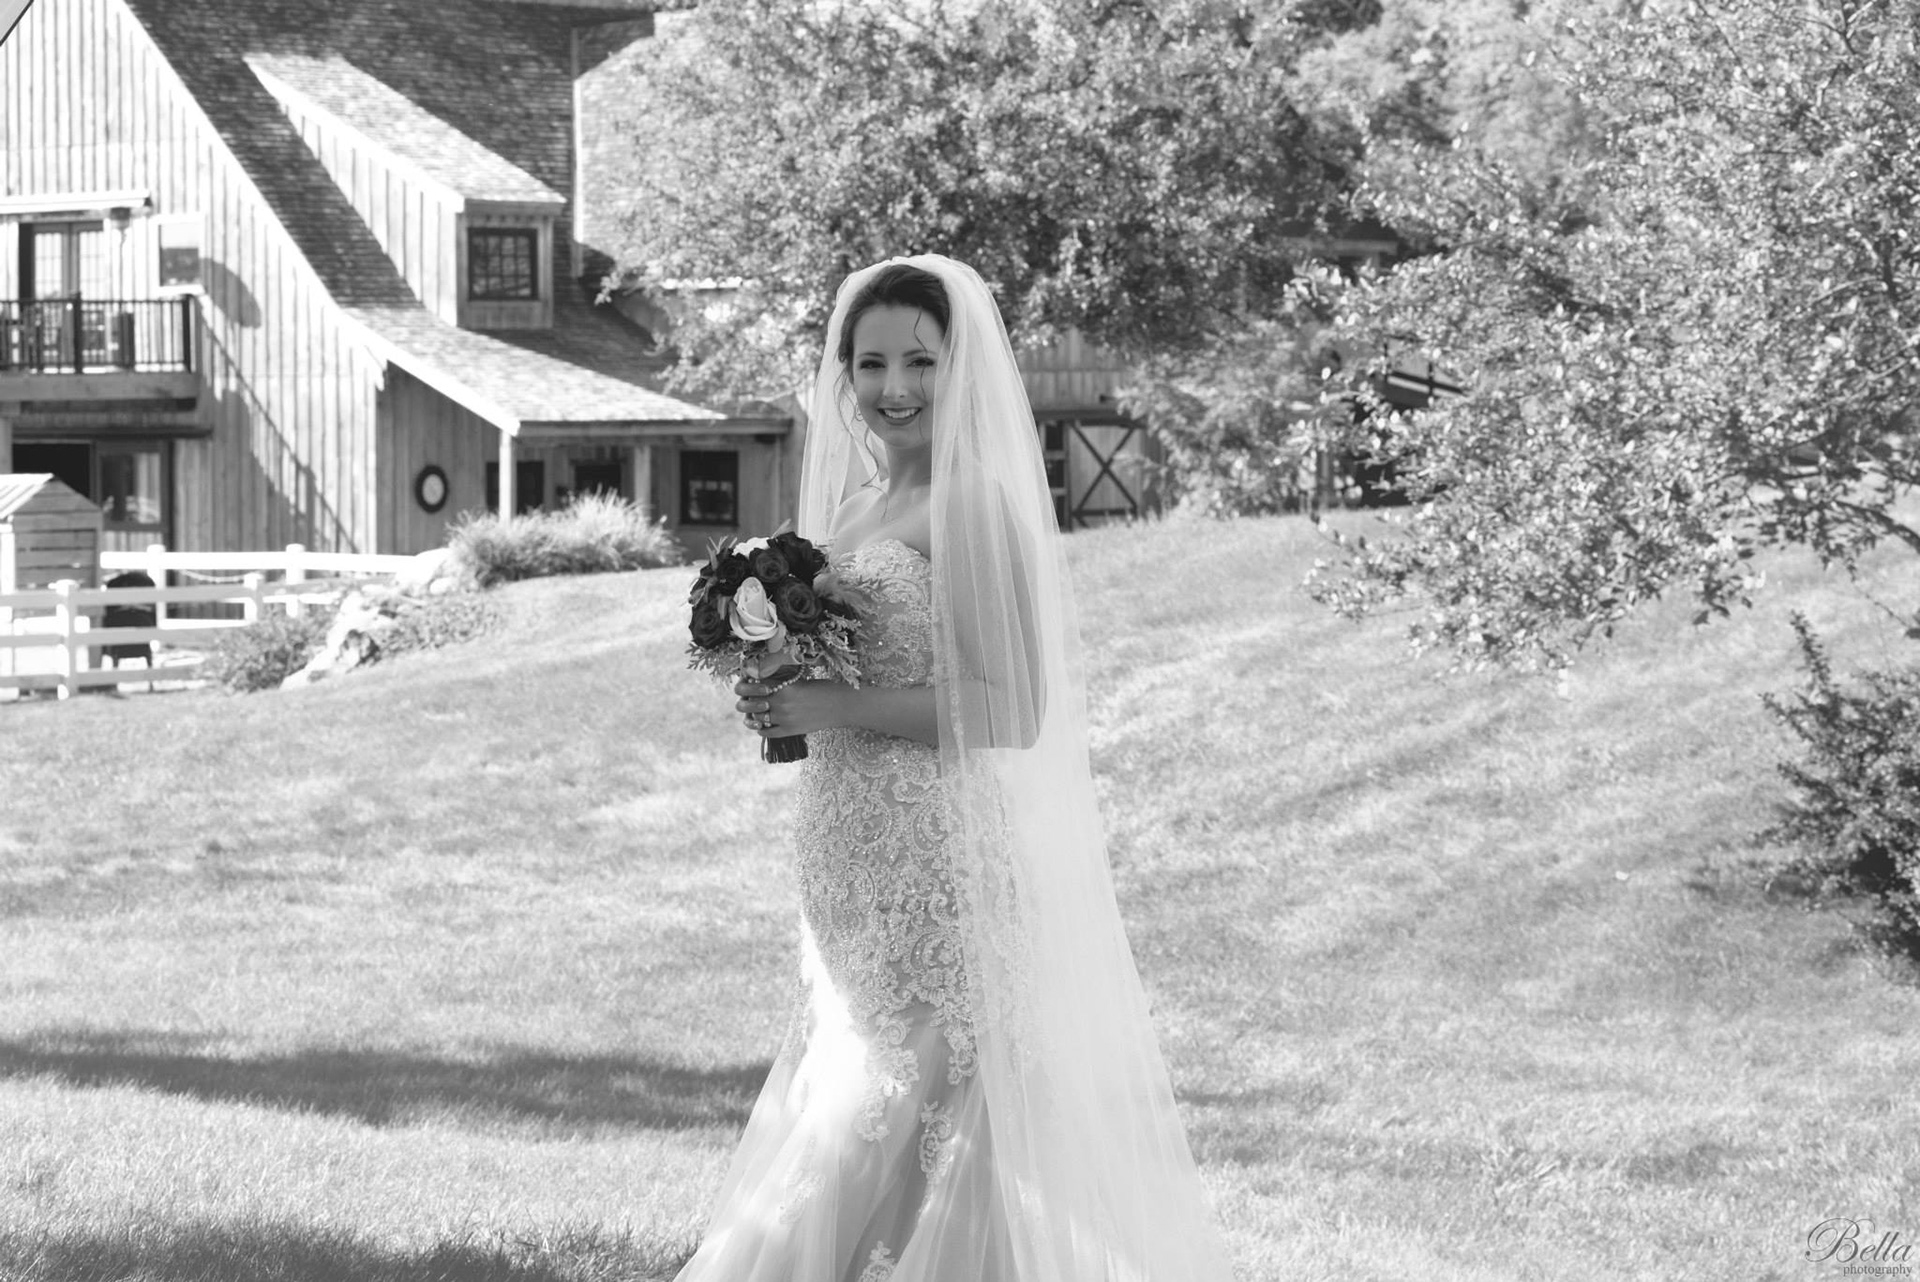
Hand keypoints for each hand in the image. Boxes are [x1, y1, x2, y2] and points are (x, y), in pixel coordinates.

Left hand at [733, 676, 849, 737]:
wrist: (841, 706)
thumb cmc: (823, 688)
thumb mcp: (800, 681)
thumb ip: (781, 683)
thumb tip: (762, 683)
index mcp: (783, 687)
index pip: (753, 685)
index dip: (748, 684)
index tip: (748, 684)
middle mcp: (781, 703)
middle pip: (750, 703)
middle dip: (747, 700)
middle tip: (749, 699)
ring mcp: (784, 719)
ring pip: (756, 719)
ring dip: (753, 715)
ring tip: (756, 712)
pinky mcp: (790, 731)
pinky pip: (767, 733)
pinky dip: (761, 729)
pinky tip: (763, 725)